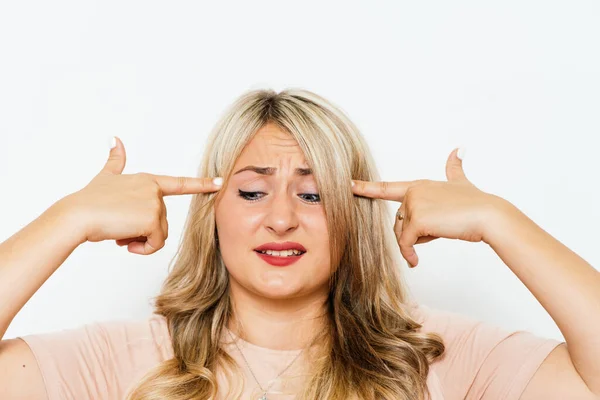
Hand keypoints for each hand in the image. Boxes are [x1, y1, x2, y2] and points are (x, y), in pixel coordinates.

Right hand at [62, 137, 222, 254]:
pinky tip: (125, 244)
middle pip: (162, 222)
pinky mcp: (151, 219)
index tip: (220, 182)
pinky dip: (142, 249)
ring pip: (159, 234)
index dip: (202, 184)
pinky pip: (156, 243)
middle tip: (120, 230)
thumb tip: (114, 139)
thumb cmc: (89, 200)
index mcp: (147, 181)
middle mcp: (154, 190)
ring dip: (141, 241)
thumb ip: (115, 161)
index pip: (180, 183)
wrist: (77, 215)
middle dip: (143, 232)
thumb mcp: (106, 178)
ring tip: (120, 234)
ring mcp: (154, 204)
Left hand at [351, 148, 503, 267]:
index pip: (387, 188)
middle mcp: (413, 192)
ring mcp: (414, 204)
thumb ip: (454, 169)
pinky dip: (409, 254)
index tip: (348, 185)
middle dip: (413, 234)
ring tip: (440, 234)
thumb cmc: (476, 203)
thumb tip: (459, 149)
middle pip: (399, 222)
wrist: (488, 215)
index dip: (366, 188)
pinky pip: (405, 242)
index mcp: (419, 185)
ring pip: (402, 234)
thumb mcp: (460, 184)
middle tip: (439, 230)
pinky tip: (414, 261)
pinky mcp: (416, 219)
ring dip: (415, 243)